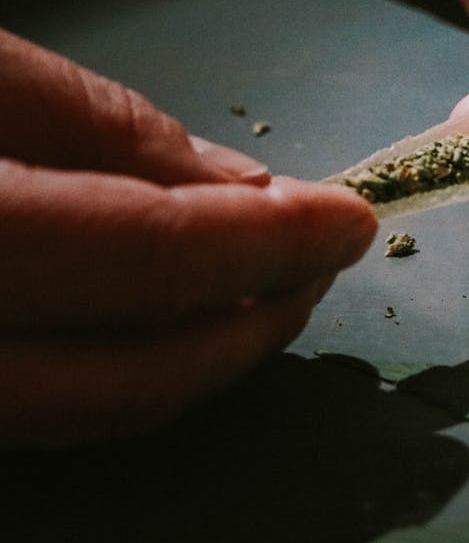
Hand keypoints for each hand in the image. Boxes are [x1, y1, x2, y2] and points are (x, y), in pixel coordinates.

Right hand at [0, 31, 375, 446]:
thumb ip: (105, 131)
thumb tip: (242, 189)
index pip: (148, 258)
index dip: (270, 240)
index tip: (347, 217)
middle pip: (132, 377)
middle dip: (255, 324)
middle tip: (322, 264)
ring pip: (91, 411)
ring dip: (202, 354)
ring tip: (268, 287)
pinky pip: (46, 405)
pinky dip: (128, 364)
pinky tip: (177, 312)